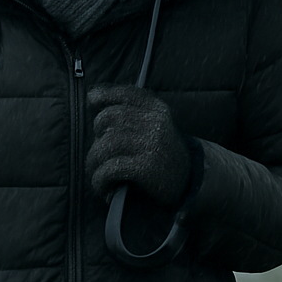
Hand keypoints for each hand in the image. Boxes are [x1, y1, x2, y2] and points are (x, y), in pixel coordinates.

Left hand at [86, 86, 191, 207]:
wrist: (189, 182)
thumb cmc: (163, 153)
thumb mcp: (156, 125)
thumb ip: (131, 110)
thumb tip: (92, 96)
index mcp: (156, 109)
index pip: (126, 94)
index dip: (105, 95)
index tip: (91, 100)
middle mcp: (153, 122)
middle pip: (107, 118)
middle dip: (97, 136)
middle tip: (100, 153)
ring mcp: (150, 143)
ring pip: (104, 145)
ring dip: (94, 162)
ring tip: (97, 173)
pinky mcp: (145, 167)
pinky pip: (109, 169)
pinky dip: (100, 180)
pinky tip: (104, 188)